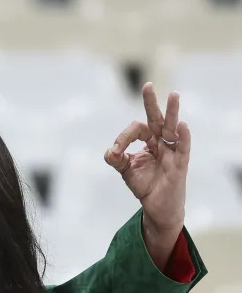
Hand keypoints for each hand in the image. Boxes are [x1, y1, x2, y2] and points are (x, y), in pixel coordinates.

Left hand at [104, 82, 190, 267]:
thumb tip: (110, 151)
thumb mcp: (126, 170)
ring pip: (172, 128)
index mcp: (149, 142)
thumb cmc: (145, 185)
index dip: (124, 137)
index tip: (116, 151)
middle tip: (147, 85)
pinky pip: (183, 148)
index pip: (137, 129)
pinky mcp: (180, 164)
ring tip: (174, 95)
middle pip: (157, 119)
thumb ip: (116, 159)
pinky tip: (182, 125)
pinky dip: (183, 136)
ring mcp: (172, 152)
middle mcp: (162, 143)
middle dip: (151, 103)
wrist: (157, 207)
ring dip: (172, 112)